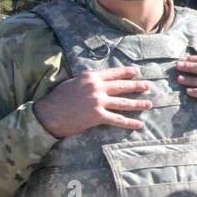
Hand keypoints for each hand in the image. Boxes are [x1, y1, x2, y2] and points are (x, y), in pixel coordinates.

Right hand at [33, 66, 152, 137]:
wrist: (48, 114)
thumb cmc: (57, 98)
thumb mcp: (73, 83)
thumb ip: (87, 81)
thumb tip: (98, 81)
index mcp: (90, 77)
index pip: (113, 73)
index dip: (126, 72)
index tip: (136, 72)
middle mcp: (96, 87)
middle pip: (122, 86)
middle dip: (137, 86)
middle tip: (148, 86)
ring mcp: (98, 102)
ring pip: (123, 103)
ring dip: (138, 104)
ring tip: (149, 104)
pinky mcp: (97, 116)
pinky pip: (117, 119)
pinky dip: (129, 123)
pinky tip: (139, 124)